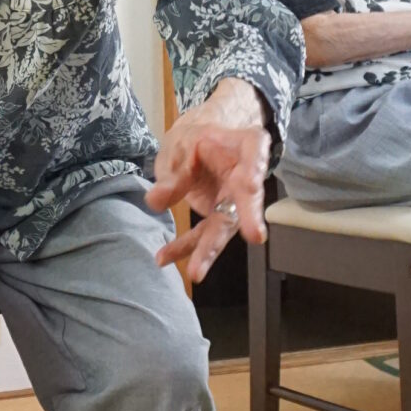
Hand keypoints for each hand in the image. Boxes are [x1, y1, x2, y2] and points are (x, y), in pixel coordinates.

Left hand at [147, 111, 270, 280]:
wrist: (198, 143)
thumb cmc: (194, 139)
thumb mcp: (178, 147)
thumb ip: (172, 175)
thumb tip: (156, 201)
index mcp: (245, 146)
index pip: (254, 154)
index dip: (255, 171)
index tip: (252, 186)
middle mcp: (247, 176)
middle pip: (245, 199)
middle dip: (245, 219)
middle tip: (253, 236)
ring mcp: (235, 201)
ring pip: (225, 225)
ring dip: (208, 249)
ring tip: (195, 271)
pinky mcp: (220, 217)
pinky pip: (203, 234)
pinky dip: (183, 247)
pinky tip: (163, 258)